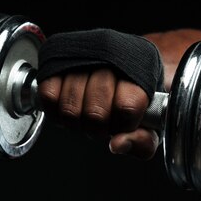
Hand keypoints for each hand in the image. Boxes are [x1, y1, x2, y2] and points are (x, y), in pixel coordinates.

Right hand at [38, 69, 159, 159]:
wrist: (128, 61)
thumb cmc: (140, 94)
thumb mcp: (152, 122)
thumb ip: (143, 141)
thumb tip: (117, 145)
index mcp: (142, 71)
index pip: (126, 107)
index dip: (122, 124)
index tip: (122, 122)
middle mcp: (112, 57)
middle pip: (95, 112)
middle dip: (97, 128)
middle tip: (103, 122)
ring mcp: (83, 55)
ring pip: (70, 107)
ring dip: (76, 121)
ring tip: (86, 112)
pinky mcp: (58, 57)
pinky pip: (48, 95)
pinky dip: (55, 110)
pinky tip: (69, 105)